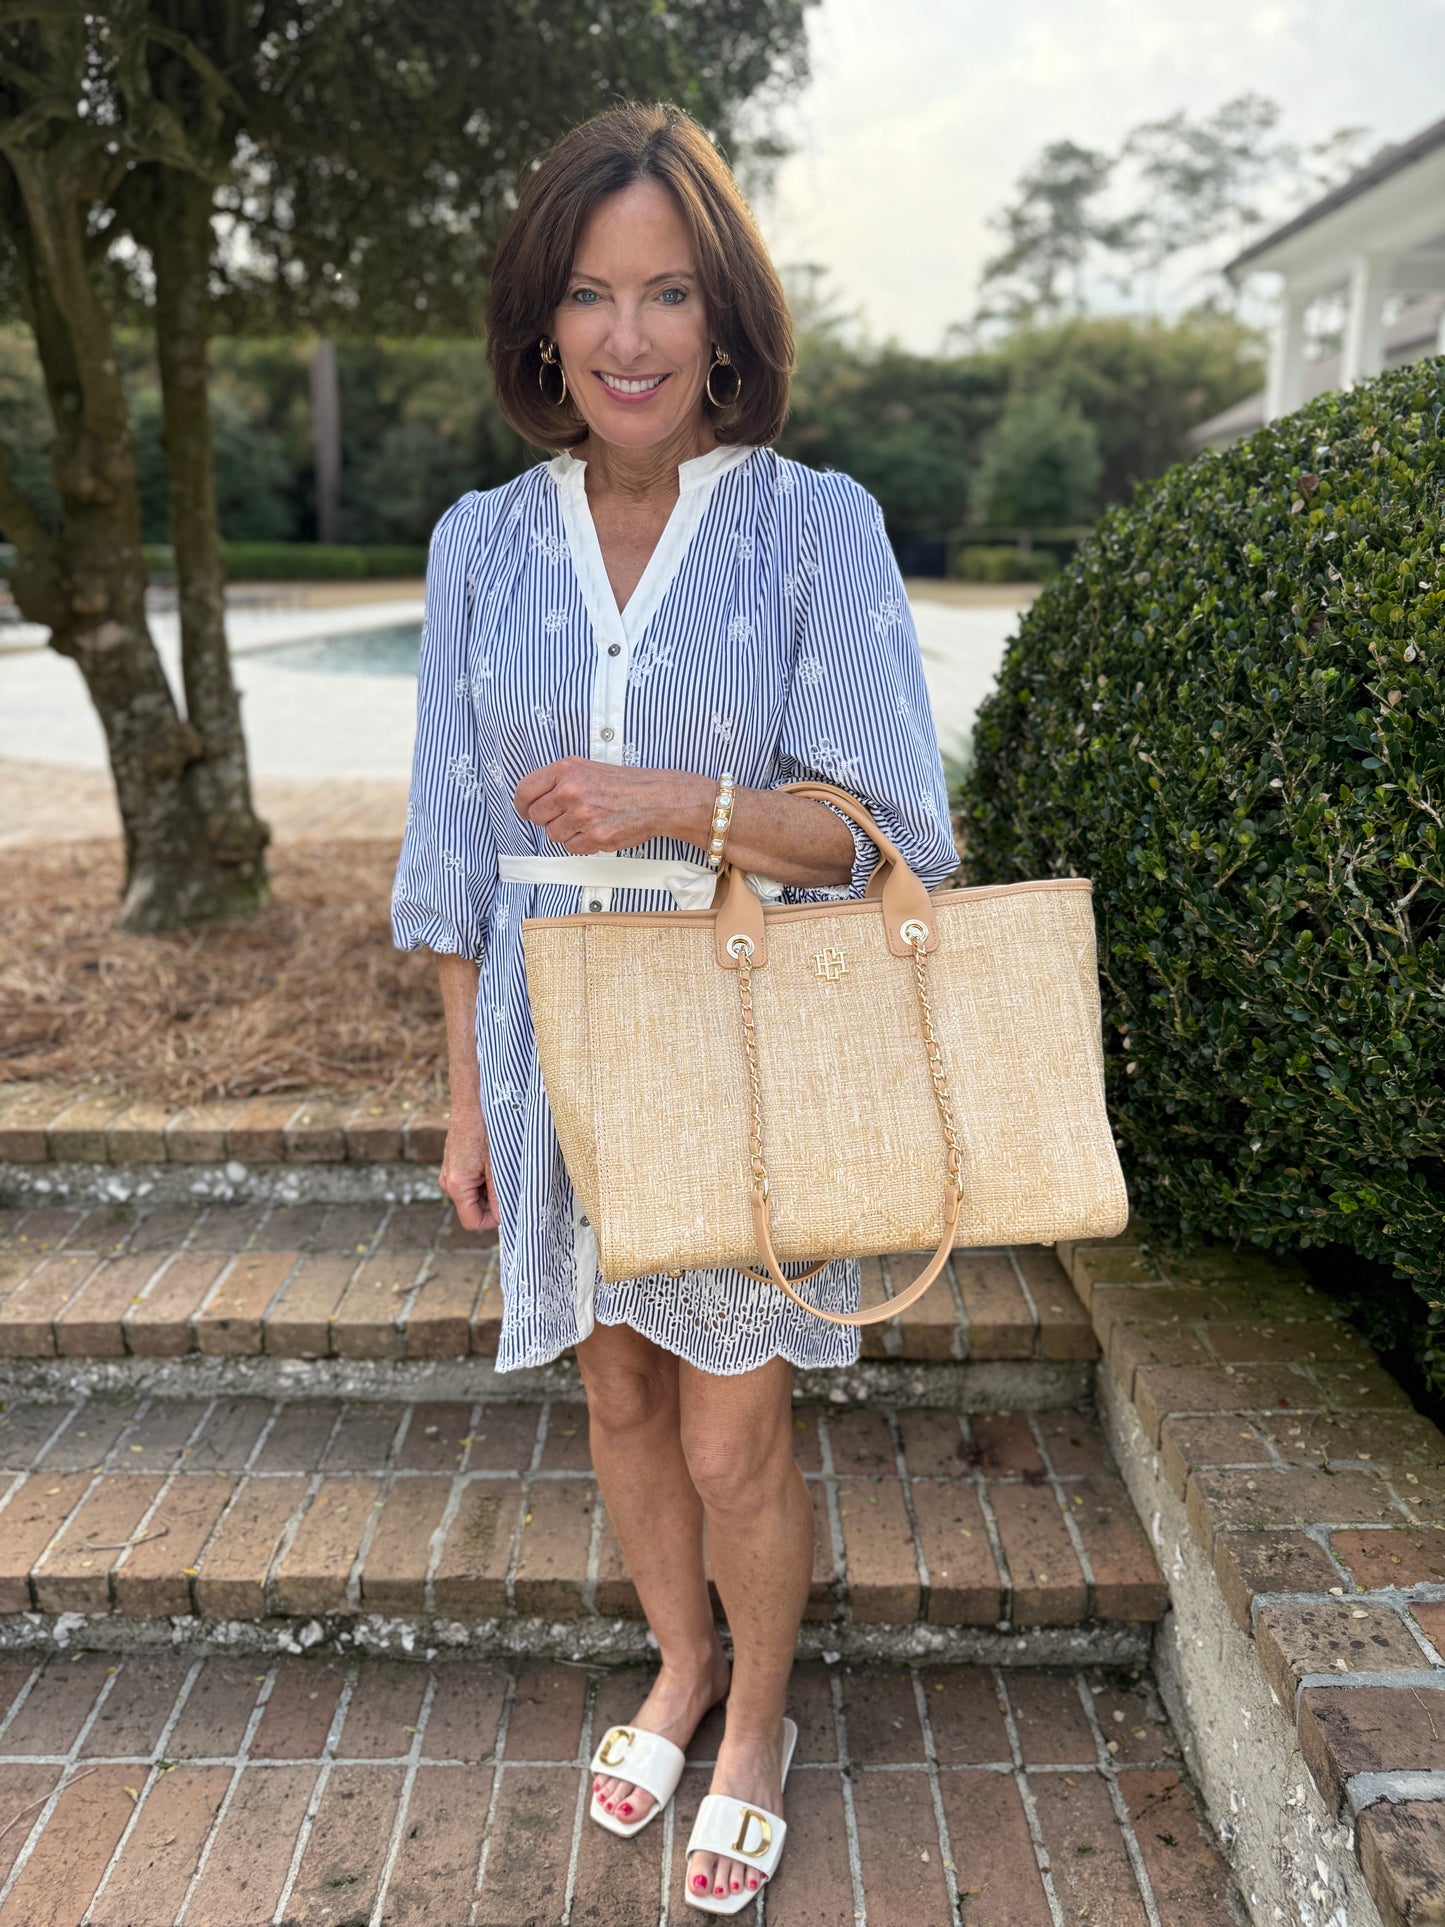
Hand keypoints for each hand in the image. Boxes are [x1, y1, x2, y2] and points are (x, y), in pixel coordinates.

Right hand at [439, 1108, 499, 1232]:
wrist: (473, 1102)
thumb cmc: (486, 1130)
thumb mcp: (498, 1166)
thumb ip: (500, 1195)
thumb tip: (506, 1217)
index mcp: (456, 1185)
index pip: (473, 1221)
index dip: (494, 1218)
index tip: (510, 1202)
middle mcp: (448, 1182)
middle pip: (474, 1209)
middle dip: (493, 1202)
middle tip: (508, 1180)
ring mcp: (449, 1173)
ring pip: (474, 1196)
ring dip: (490, 1189)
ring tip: (501, 1168)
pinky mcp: (454, 1165)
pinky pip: (471, 1183)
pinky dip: (484, 1179)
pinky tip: (493, 1162)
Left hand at [513, 758, 707, 854]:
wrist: (656, 798)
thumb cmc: (624, 784)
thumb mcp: (587, 768)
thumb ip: (559, 780)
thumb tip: (532, 800)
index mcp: (567, 770)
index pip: (525, 790)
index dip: (521, 804)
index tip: (524, 809)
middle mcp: (572, 791)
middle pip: (536, 816)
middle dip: (547, 819)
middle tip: (565, 815)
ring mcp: (583, 815)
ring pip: (553, 834)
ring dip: (566, 832)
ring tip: (586, 821)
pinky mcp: (595, 836)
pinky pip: (571, 848)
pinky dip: (581, 843)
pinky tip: (595, 830)